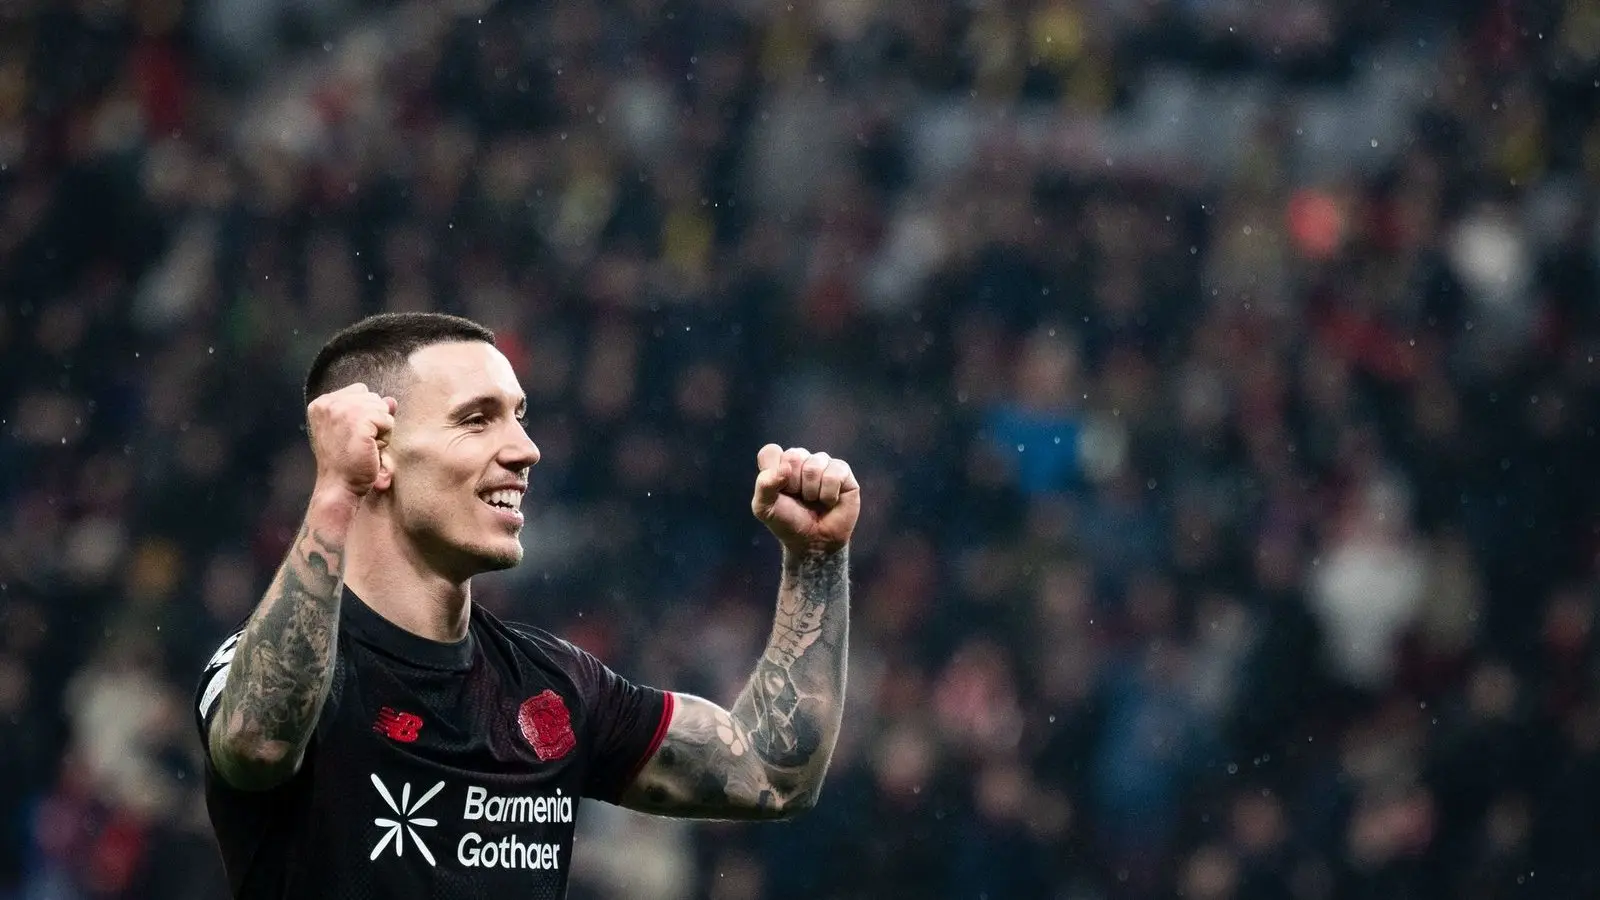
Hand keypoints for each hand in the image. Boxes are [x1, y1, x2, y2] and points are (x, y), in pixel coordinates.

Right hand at [307, 383, 396, 499]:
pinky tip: (369, 449)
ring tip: (363, 446)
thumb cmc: (347, 462)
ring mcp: (342, 410)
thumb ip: (371, 410)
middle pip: (373, 396)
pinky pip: (387, 420)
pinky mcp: (358, 420)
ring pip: (382, 407)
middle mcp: (329, 403)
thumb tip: (391, 400)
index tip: (351, 434)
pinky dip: (385, 437)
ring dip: (380, 429)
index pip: (360, 390)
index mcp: (322, 403)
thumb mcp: (357, 431)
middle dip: (374, 420)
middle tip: (358, 443)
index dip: (365, 413)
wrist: (340, 485)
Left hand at [751, 444, 859, 555]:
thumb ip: (764, 484)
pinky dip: (828, 494)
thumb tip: (785, 467)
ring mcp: (823, 463)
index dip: (772, 473)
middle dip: (794, 485)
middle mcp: (801, 459)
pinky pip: (834, 474)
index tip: (778, 491)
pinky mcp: (843, 472)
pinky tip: (829, 501)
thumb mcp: (764, 508)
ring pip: (814, 465)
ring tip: (813, 501)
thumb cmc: (788, 522)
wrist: (813, 542)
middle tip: (798, 499)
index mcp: (779, 464)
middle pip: (793, 456)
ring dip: (811, 492)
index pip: (771, 452)